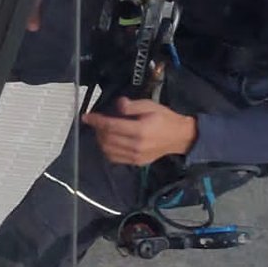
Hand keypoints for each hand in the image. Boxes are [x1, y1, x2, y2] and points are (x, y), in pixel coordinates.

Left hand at [82, 98, 197, 165]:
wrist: (180, 137)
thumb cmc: (165, 119)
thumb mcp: (150, 106)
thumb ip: (132, 106)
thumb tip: (118, 104)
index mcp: (140, 130)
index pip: (111, 126)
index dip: (96, 121)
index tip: (87, 116)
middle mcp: (137, 145)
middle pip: (107, 139)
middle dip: (98, 129)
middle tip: (96, 121)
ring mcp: (136, 156)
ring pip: (109, 150)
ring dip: (100, 140)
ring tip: (101, 130)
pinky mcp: (137, 162)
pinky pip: (115, 158)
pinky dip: (107, 150)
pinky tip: (108, 141)